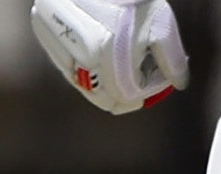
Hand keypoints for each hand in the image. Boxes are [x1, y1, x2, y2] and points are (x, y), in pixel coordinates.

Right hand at [31, 0, 188, 114]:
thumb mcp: (162, 26)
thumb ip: (173, 61)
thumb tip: (178, 83)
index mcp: (108, 61)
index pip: (126, 99)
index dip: (145, 91)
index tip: (154, 75)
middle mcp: (78, 57)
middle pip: (101, 96)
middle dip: (123, 88)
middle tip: (138, 69)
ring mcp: (56, 43)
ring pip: (79, 80)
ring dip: (100, 76)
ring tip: (118, 51)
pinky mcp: (42, 28)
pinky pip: (62, 61)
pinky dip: (81, 61)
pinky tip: (98, 45)